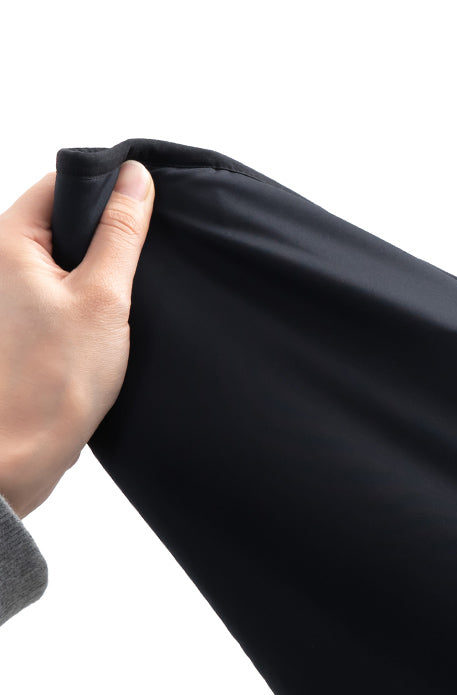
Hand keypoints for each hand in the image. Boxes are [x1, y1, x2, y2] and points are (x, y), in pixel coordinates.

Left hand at [0, 160, 154, 518]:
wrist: (23, 450)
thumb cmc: (53, 381)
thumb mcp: (105, 297)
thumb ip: (122, 233)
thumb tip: (137, 180)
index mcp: (5, 241)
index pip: (60, 184)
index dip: (106, 193)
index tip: (140, 216)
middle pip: (60, 223)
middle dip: (103, 243)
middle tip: (130, 277)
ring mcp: (6, 295)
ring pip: (62, 262)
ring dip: (94, 280)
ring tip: (112, 313)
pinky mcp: (17, 326)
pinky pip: (58, 295)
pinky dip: (84, 306)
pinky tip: (99, 334)